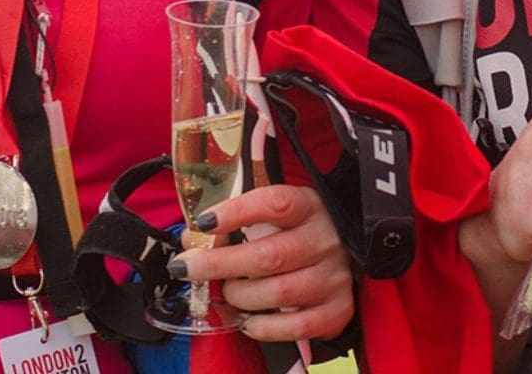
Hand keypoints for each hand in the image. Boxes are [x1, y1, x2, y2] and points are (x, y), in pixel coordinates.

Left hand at [170, 184, 354, 341]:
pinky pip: (296, 326)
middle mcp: (324, 239)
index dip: (236, 212)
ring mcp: (334, 276)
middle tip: (188, 268)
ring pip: (279, 292)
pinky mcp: (337, 309)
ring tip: (227, 292)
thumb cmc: (294, 231)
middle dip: (219, 264)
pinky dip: (264, 327)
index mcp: (308, 206)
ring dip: (240, 296)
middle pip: (269, 255)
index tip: (203, 222)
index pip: (274, 204)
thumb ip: (233, 221)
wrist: (343, 256)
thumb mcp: (271, 214)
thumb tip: (192, 240)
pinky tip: (247, 320)